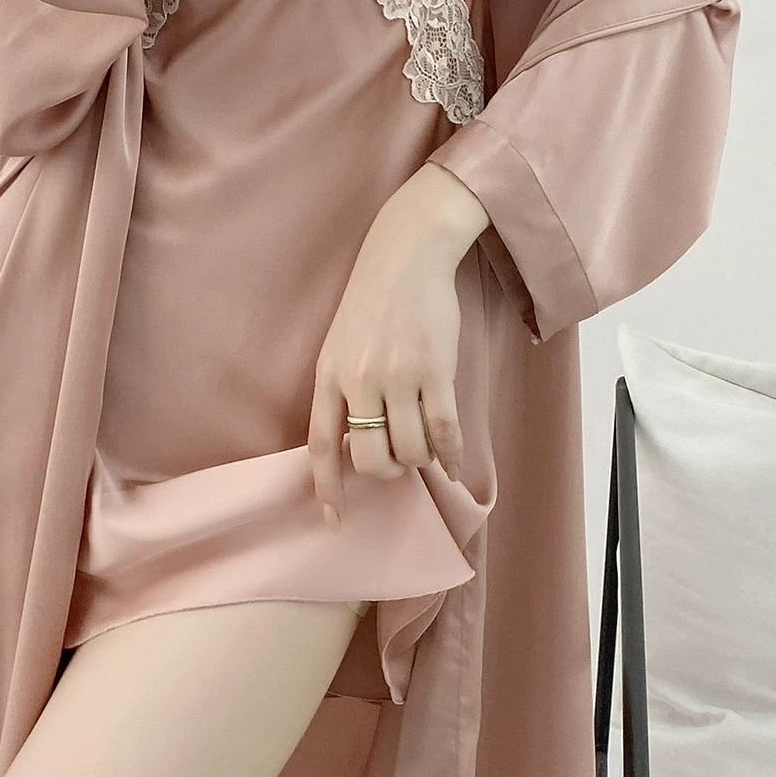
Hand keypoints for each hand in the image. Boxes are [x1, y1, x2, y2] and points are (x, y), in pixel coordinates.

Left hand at [307, 165, 491, 530]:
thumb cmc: (372, 300)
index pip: (321, 444)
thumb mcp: (339, 342)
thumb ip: (341, 388)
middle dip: (387, 473)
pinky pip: (444, 431)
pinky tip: (454, 466)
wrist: (407, 255)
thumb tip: (355, 442)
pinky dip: (451, 456)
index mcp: (329, 374)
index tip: (333, 521)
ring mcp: (399, 376)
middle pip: (370, 459)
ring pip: (411, 450)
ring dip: (421, 460)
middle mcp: (360, 380)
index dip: (327, 487)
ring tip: (425, 446)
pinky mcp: (436, 370)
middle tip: (399, 460)